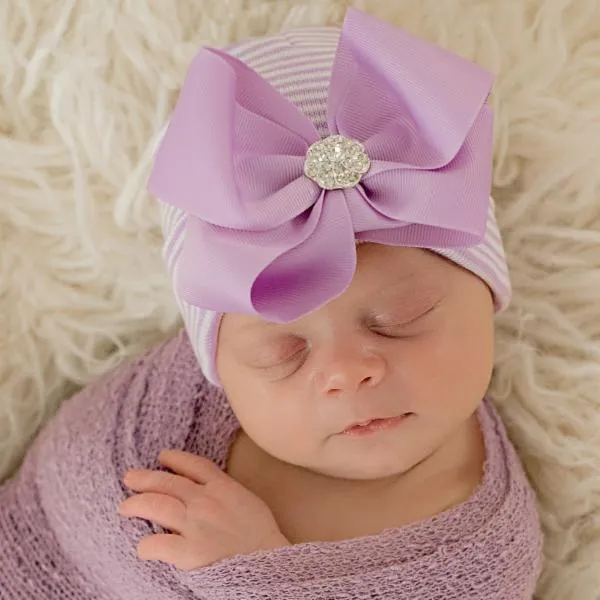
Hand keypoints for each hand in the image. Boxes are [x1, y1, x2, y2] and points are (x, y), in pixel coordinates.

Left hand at [118, 449, 289, 569]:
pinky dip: (146, 545)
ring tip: (125, 507)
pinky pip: (157, 543)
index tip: (162, 457)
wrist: (269, 563)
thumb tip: (209, 487)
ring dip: (137, 504)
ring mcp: (196, 524)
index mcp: (223, 487)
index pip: (194, 465)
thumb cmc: (262, 535)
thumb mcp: (248, 501)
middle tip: (129, 478)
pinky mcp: (189, 551)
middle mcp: (206, 500)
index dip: (175, 459)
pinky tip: (143, 547)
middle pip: (168, 482)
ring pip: (157, 505)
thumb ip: (226, 490)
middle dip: (145, 478)